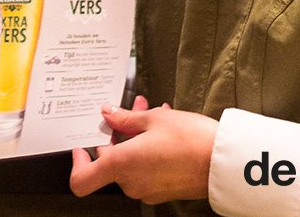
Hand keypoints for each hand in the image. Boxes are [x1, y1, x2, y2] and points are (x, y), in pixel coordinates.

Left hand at [69, 103, 218, 205]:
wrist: (222, 162)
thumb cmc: (189, 140)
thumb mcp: (153, 119)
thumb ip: (125, 118)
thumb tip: (108, 114)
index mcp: (122, 165)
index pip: (82, 180)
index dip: (77, 163)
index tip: (81, 144)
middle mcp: (131, 182)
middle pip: (110, 161)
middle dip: (117, 133)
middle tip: (131, 109)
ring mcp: (147, 189)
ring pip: (129, 161)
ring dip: (135, 137)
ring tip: (153, 111)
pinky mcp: (162, 190)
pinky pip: (145, 169)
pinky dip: (147, 149)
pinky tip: (163, 126)